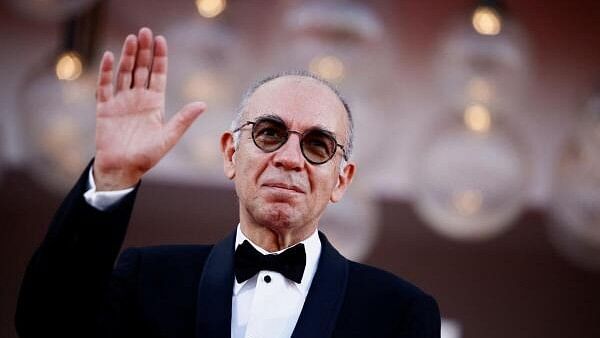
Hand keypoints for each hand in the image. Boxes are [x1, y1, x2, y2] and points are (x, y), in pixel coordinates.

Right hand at [93, 28, 205, 190]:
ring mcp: (121, 102)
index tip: (161, 40)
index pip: (158, 75)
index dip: (159, 57)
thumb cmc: (147, 157)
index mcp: (154, 104)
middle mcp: (138, 98)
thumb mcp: (168, 137)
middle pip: (141, 69)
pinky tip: (109, 57)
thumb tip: (203, 104)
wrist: (123, 170)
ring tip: (131, 39)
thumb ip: (183, 120)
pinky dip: (106, 72)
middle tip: (145, 31)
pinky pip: (105, 86)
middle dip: (144, 51)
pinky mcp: (104, 108)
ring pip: (124, 73)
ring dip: (127, 56)